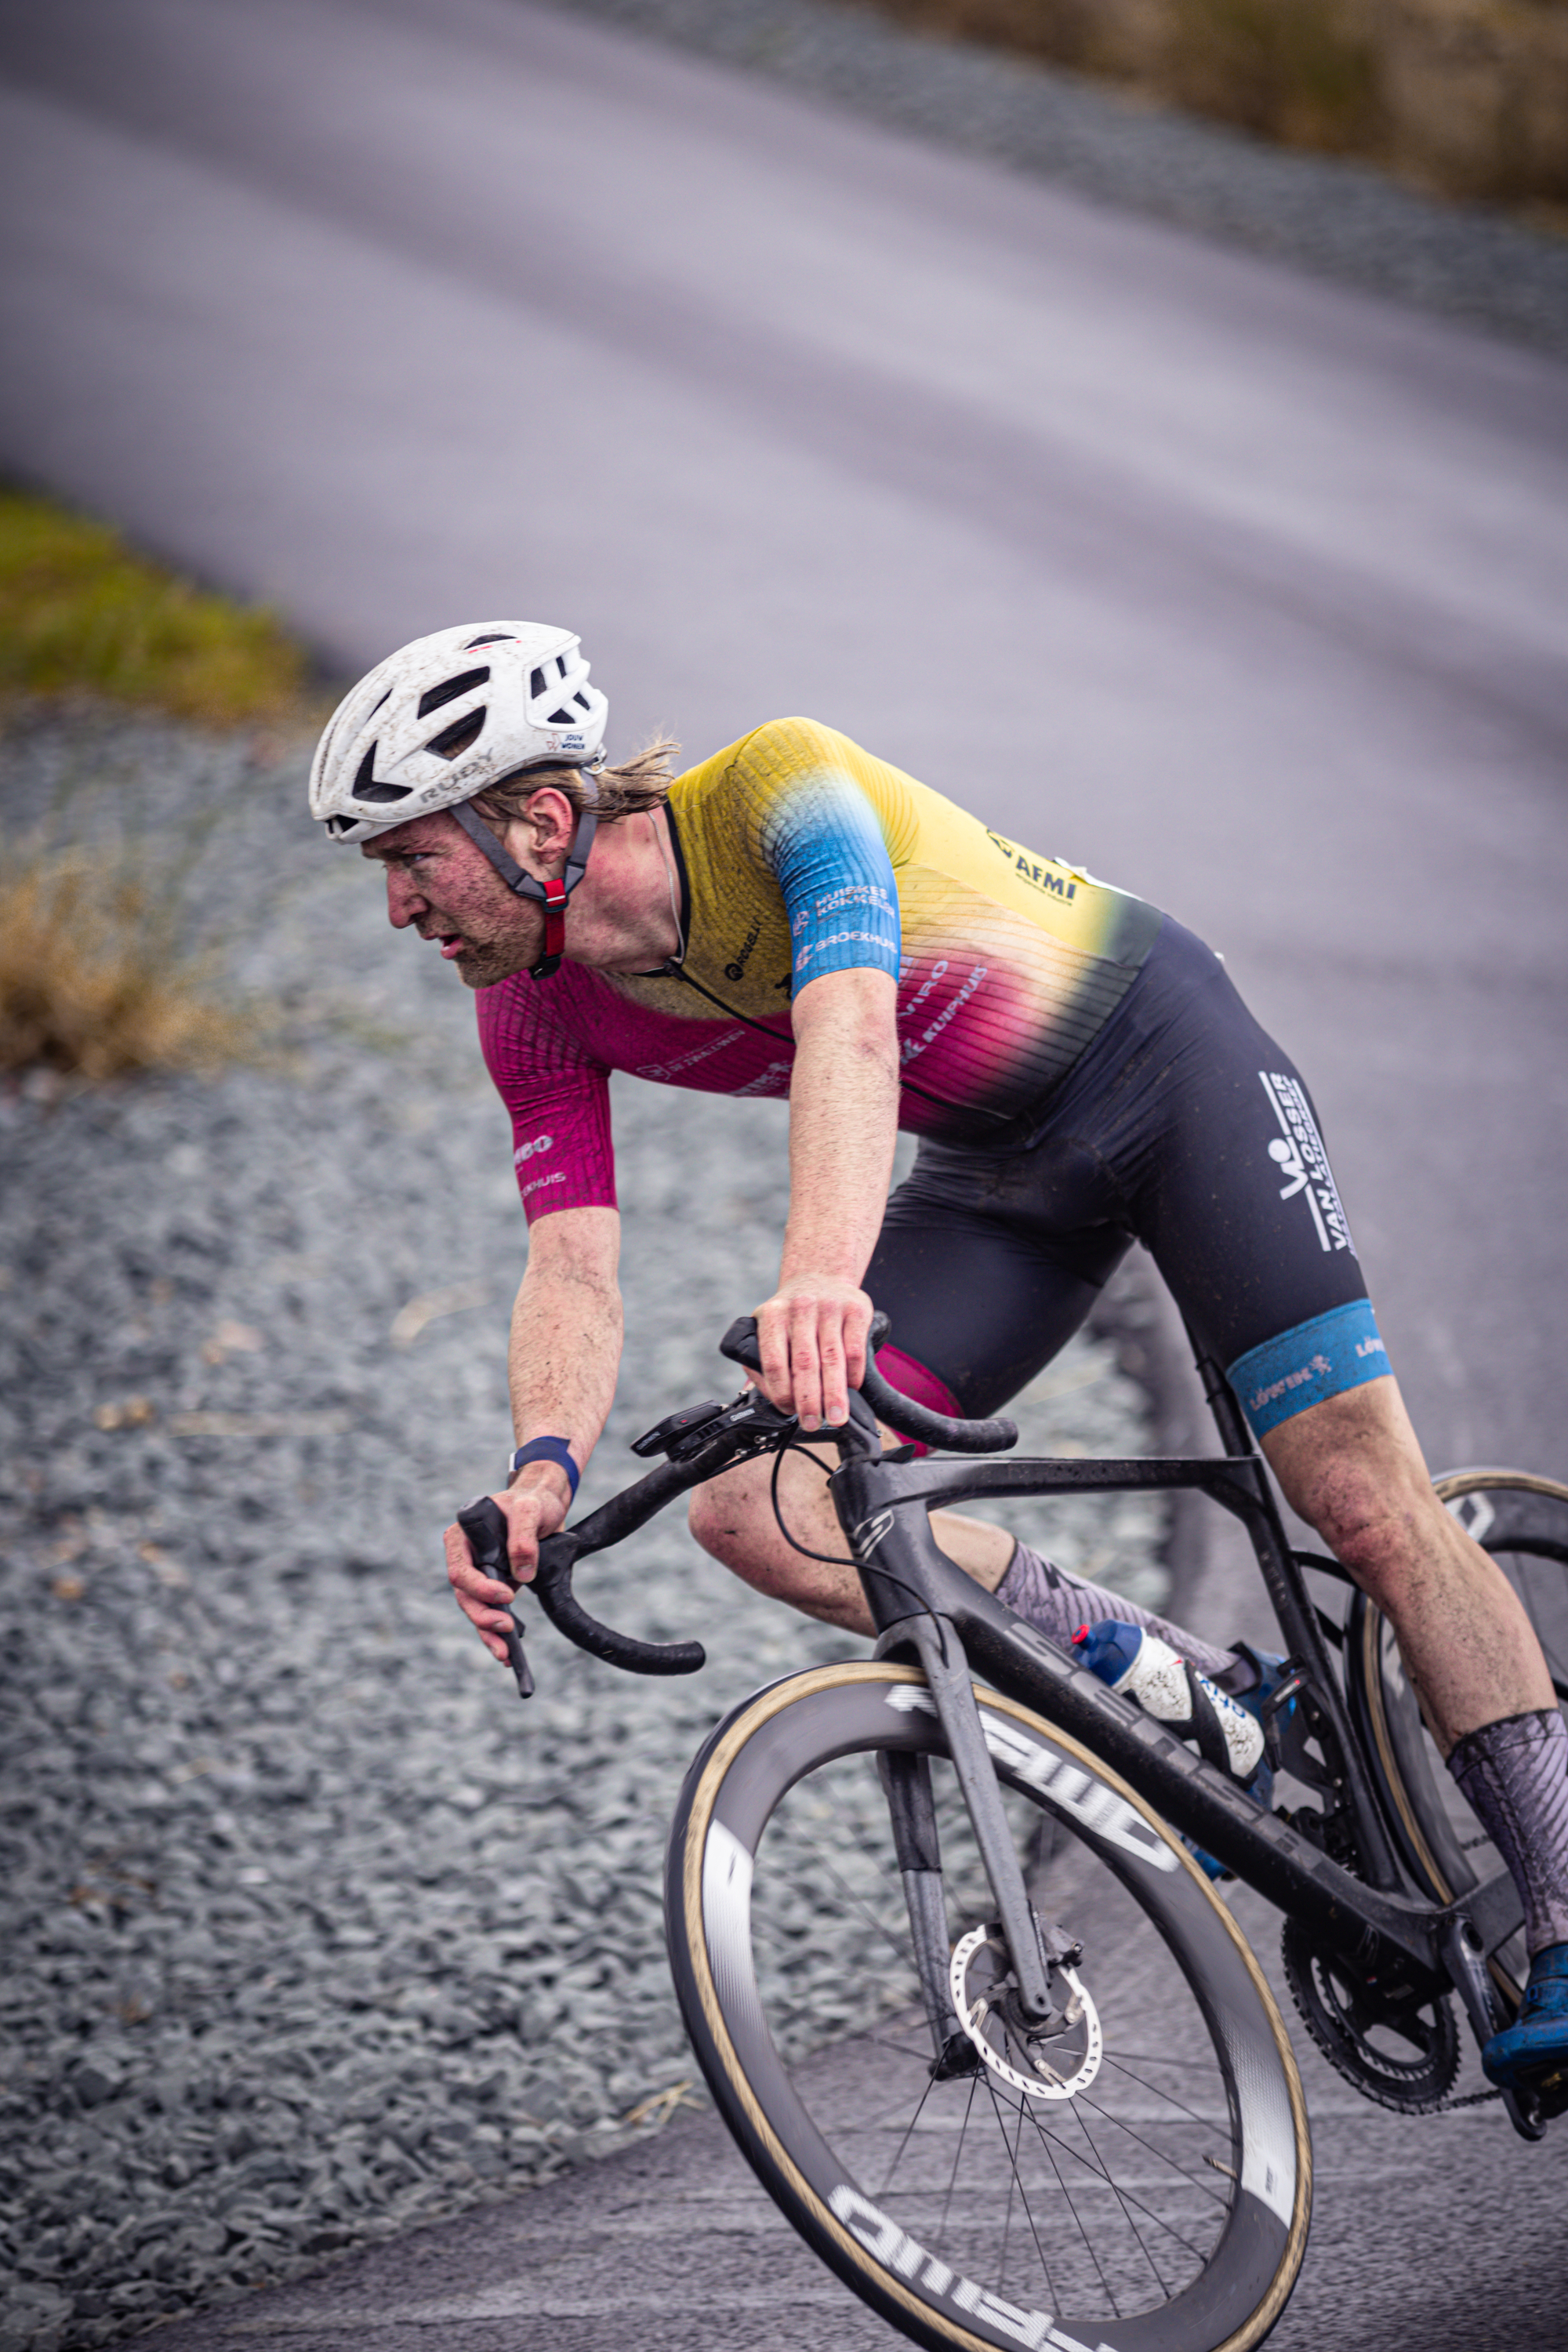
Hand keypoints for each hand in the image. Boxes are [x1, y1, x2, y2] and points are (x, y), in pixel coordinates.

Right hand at [444, 1463, 571, 1661]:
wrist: (545, 1503)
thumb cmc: (533, 1501)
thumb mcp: (530, 1509)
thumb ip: (523, 1536)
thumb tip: (522, 1574)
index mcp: (462, 1536)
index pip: (460, 1569)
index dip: (479, 1587)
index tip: (507, 1595)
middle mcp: (465, 1557)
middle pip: (464, 1595)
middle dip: (482, 1615)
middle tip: (506, 1628)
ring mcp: (478, 1573)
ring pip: (474, 1608)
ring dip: (487, 1631)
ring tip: (505, 1652)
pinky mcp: (494, 1585)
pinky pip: (489, 1611)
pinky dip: (495, 1632)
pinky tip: (506, 1650)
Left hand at [754, 1274, 872, 1431]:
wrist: (820, 1275)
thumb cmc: (792, 1314)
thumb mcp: (769, 1327)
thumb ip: (759, 1361)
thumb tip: (759, 1396)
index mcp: (772, 1315)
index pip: (775, 1361)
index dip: (782, 1392)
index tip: (789, 1412)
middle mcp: (800, 1308)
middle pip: (805, 1363)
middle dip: (810, 1399)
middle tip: (813, 1423)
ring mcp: (829, 1306)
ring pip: (832, 1358)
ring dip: (835, 1393)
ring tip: (836, 1416)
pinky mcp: (855, 1309)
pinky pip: (855, 1348)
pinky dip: (854, 1374)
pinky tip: (851, 1389)